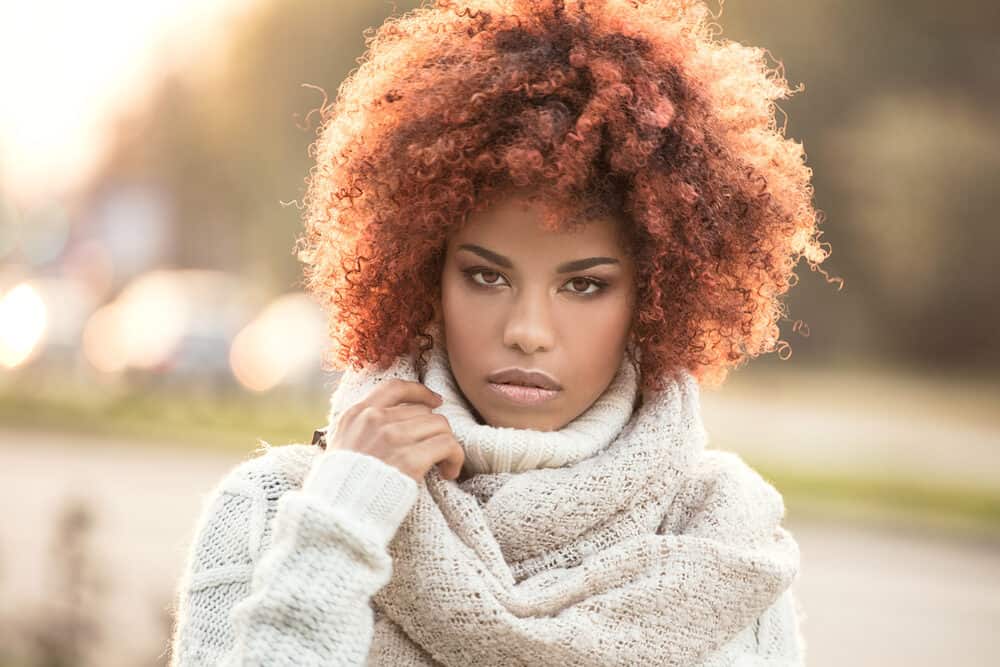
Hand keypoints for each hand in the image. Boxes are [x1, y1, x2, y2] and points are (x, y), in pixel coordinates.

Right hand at [327, 379, 464, 482]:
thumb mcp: (340, 447)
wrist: (338, 516)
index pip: (395, 387)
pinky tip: (448, 472)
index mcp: (356, 415)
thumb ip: (361, 431)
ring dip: (448, 445)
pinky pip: (448, 445)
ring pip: (440, 425)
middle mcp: (374, 420)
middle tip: (436, 453)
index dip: (420, 392)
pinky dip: (455, 458)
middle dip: (435, 432)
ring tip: (444, 465)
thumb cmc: (340, 489)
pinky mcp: (409, 458)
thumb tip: (387, 425)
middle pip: (424, 411)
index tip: (435, 402)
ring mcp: (392, 437)